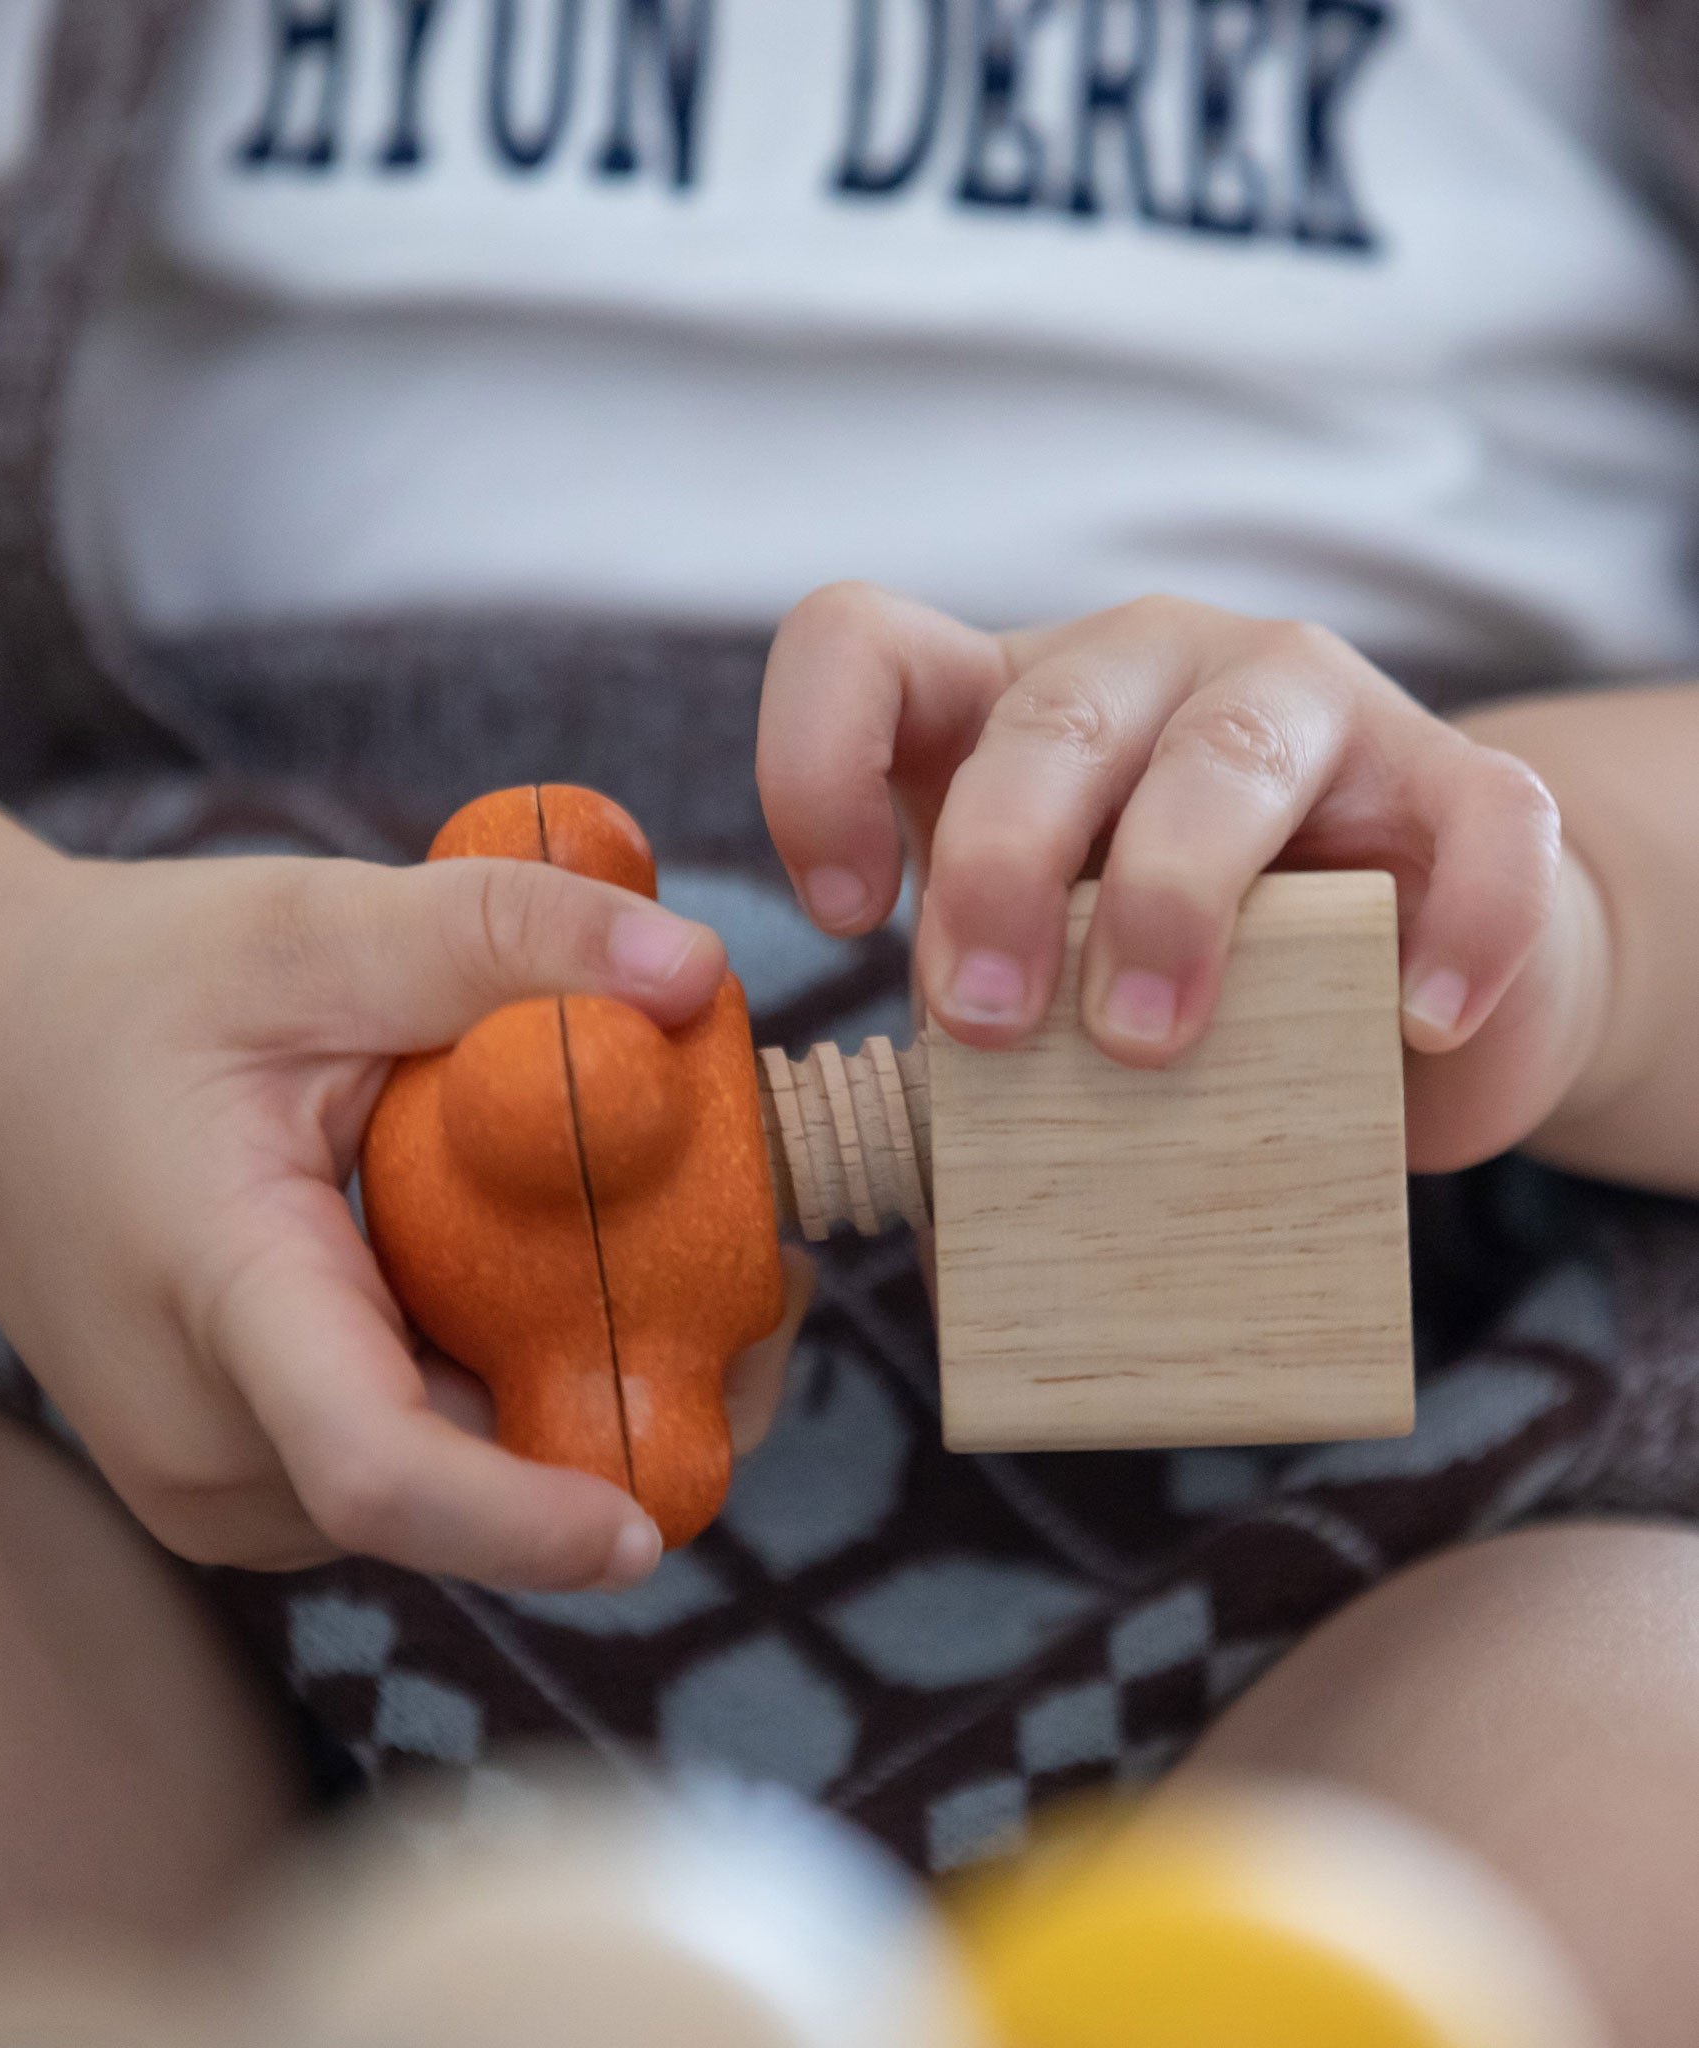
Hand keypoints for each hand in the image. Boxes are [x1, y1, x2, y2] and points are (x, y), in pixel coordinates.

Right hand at [0, 820, 806, 1590]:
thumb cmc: (139, 992)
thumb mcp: (311, 929)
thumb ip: (497, 934)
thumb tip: (693, 972)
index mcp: (216, 1298)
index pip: (375, 1466)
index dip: (527, 1519)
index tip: (652, 1522)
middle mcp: (210, 1441)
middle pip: (464, 1484)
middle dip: (627, 1404)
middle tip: (760, 1277)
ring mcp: (225, 1479)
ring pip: (459, 1479)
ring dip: (574, 1390)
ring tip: (658, 1245)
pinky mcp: (255, 1477)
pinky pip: (422, 1457)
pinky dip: (506, 1384)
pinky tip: (543, 1272)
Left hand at [759, 586, 1608, 1172]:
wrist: (1404, 986)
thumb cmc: (1187, 993)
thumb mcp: (1050, 994)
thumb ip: (981, 1056)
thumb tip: (921, 1229)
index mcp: (1008, 710)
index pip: (863, 646)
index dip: (815, 760)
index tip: (844, 915)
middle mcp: (1148, 671)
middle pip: (1047, 718)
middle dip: (996, 873)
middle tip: (986, 1029)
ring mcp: (1312, 705)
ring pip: (1230, 751)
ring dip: (1169, 896)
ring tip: (1149, 1044)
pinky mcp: (1463, 781)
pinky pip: (1486, 824)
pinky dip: (1454, 926)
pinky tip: (1412, 1025)